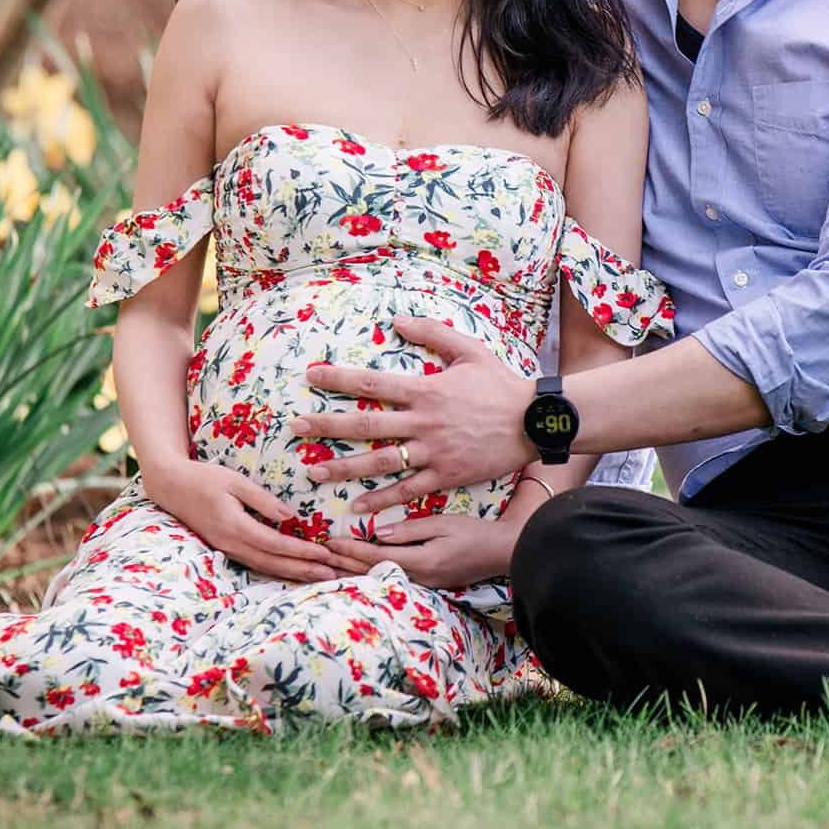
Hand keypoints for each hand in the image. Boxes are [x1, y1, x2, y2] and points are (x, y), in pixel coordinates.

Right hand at [143, 458, 344, 581]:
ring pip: (265, 568)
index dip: (301, 551)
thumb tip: (288, 515)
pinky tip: (292, 572)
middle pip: (273, 563)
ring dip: (293, 574)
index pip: (275, 544)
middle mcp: (232, 544)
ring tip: (318, 577)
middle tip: (331, 575)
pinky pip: (255, 564)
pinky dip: (276, 570)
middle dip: (303, 570)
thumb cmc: (204, 479)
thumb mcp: (234, 481)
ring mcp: (227, 549)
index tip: (324, 554)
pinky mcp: (226, 549)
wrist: (171, 487)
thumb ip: (261, 499)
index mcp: (235, 526)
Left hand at [290, 317, 535, 513]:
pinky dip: (381, 500)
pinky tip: (357, 508)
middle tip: (295, 428)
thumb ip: (432, 333)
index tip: (311, 376)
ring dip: (343, 468)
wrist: (533, 420)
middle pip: (365, 425)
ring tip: (313, 472)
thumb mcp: (469, 350)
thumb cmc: (501, 384)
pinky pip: (407, 490)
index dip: (339, 379)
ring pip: (379, 462)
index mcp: (425, 389)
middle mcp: (423, 422)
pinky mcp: (445, 475)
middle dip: (327, 426)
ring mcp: (433, 451)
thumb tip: (398, 320)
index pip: (372, 382)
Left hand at [324, 514, 521, 590]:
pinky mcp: (427, 583)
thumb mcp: (442, 524)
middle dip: (343, 563)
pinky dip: (371, 572)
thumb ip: (409, 530)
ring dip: (353, 571)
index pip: (376, 555)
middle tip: (316, 556)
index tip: (327, 541)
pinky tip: (359, 571)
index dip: (350, 548)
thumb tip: (378, 533)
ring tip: (328, 567)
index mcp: (420, 561)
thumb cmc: (474, 533)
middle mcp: (417, 578)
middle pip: (372, 571)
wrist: (501, 553)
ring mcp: (422, 584)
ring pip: (378, 576)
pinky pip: (391, 577)